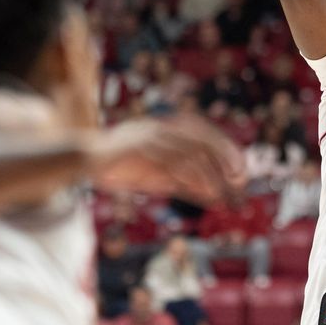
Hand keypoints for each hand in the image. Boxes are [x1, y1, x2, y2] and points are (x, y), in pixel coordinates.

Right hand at [91, 114, 246, 204]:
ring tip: (223, 194)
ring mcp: (151, 137)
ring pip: (190, 153)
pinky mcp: (141, 150)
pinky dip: (189, 179)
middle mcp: (162, 128)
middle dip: (224, 159)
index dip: (225, 149)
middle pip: (202, 140)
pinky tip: (201, 193)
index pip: (204, 133)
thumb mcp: (159, 176)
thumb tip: (214, 197)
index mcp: (167, 128)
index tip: (241, 169)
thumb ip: (184, 183)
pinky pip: (171, 164)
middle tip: (240, 179)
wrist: (84, 158)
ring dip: (210, 175)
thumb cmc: (123, 166)